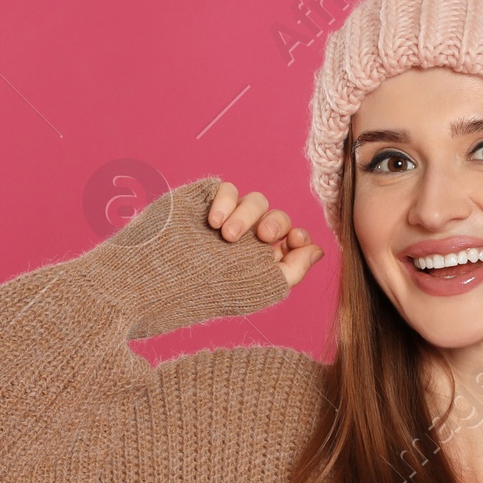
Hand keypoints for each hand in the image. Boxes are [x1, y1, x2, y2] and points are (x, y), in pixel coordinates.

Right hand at [205, 182, 324, 288]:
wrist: (164, 281)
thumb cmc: (210, 292)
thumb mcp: (259, 288)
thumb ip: (293, 270)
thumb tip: (318, 250)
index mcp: (265, 258)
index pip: (293, 238)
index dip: (297, 235)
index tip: (293, 239)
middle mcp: (250, 237)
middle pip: (277, 216)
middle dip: (274, 224)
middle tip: (260, 237)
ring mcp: (229, 217)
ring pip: (256, 201)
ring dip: (246, 215)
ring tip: (226, 235)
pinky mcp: (208, 201)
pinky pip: (228, 189)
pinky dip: (225, 201)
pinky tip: (213, 222)